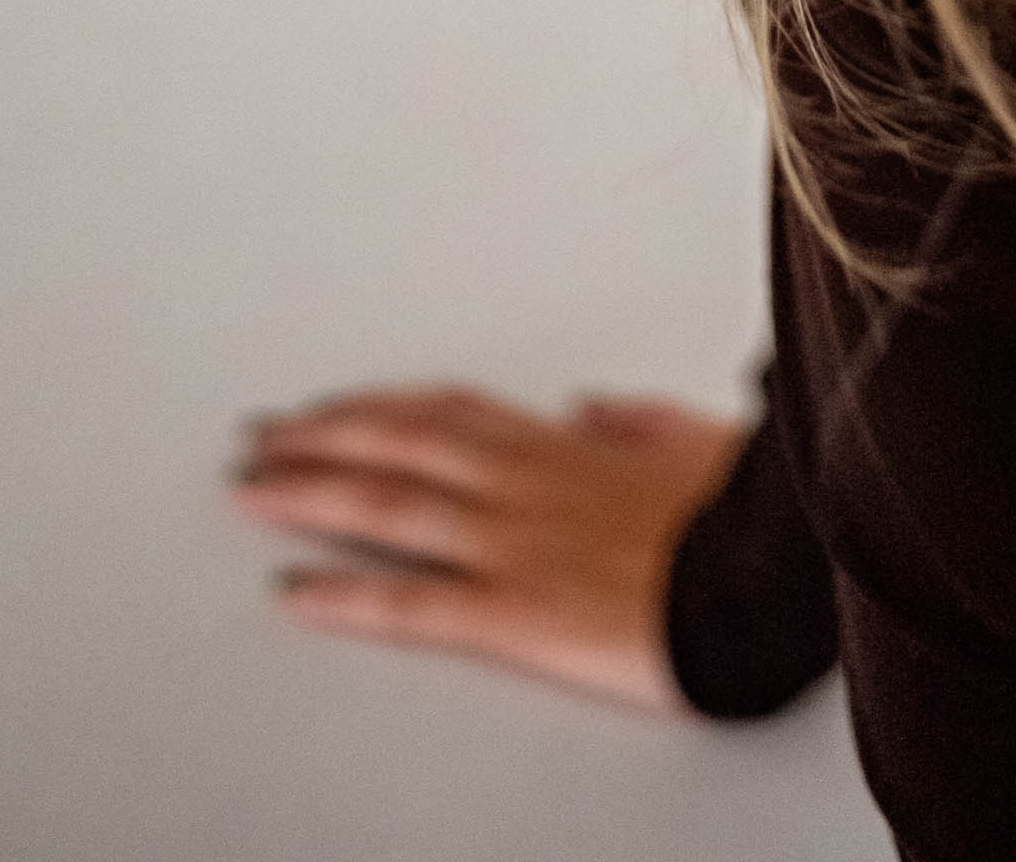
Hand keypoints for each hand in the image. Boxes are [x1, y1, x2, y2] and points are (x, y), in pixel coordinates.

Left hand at [230, 381, 745, 710]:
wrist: (764, 578)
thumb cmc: (745, 513)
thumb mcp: (700, 441)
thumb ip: (639, 422)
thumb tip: (594, 406)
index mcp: (568, 445)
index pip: (450, 411)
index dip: (384, 405)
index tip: (337, 403)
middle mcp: (525, 483)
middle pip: (401, 443)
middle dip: (323, 435)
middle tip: (260, 435)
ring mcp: (511, 544)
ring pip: (389, 505)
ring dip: (311, 493)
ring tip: (251, 490)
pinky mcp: (511, 612)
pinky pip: (409, 602)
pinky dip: (345, 595)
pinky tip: (294, 594)